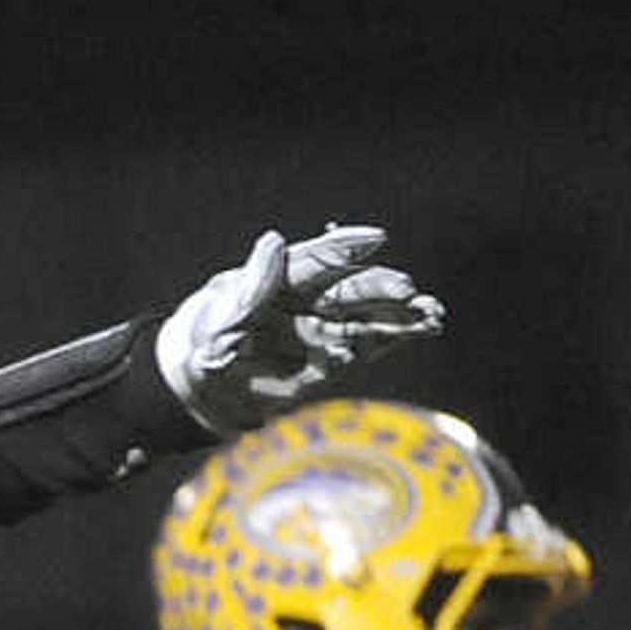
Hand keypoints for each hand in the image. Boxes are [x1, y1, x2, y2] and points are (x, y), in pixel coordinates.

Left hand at [153, 222, 445, 433]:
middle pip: (350, 289)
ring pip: (367, 316)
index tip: (375, 239)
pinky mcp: (331, 360)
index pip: (318, 259)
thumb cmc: (204, 345)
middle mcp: (308, 300)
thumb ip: (251, 286)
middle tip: (407, 290)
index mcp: (280, 281)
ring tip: (430, 314)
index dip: (346, 247)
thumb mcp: (220, 317)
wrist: (201, 390)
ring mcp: (322, 328)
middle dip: (381, 289)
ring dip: (399, 314)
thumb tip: (274, 241)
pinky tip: (422, 328)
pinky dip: (393, 339)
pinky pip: (367, 346)